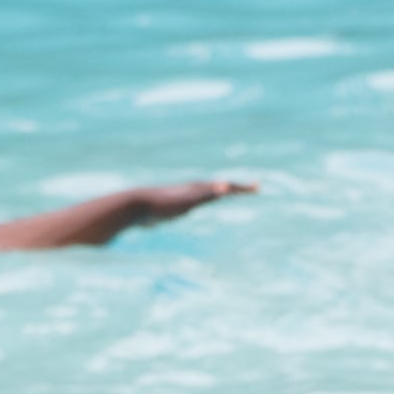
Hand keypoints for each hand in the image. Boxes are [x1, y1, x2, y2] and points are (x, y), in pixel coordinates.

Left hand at [134, 178, 254, 223]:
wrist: (135, 206)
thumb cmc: (161, 205)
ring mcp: (182, 197)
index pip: (226, 187)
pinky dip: (203, 202)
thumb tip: (226, 187)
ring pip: (206, 194)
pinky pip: (194, 202)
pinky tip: (197, 207)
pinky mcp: (173, 206)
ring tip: (228, 194)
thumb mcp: (187, 201)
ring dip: (219, 193)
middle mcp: (192, 190)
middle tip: (251, 190)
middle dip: (236, 189)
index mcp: (198, 188)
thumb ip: (206, 195)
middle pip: (219, 188)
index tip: (258, 188)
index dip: (242, 188)